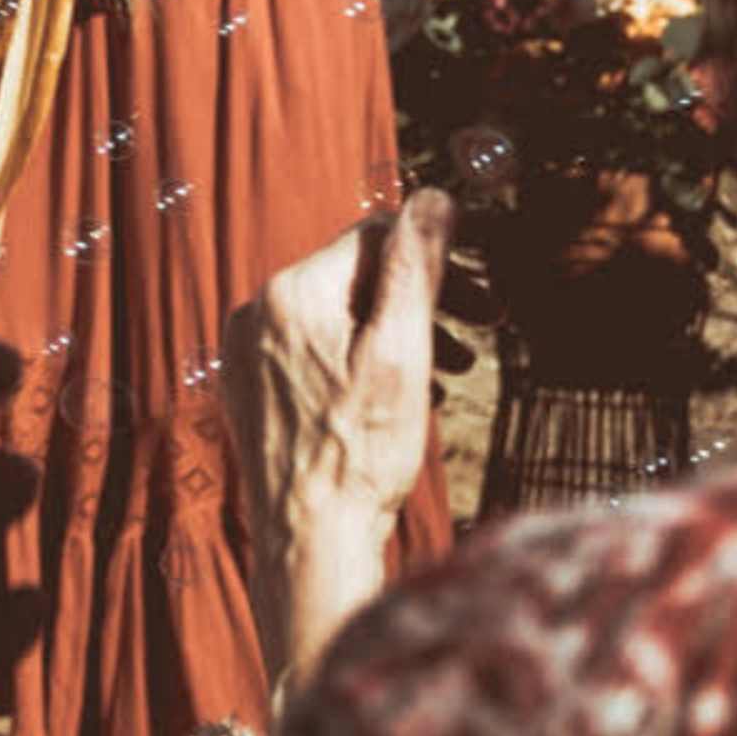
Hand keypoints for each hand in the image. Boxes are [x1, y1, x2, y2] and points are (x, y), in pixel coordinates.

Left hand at [229, 188, 450, 682]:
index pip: (371, 238)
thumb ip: (415, 271)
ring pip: (340, 316)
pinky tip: (410, 392)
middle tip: (489, 321)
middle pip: (355, 277)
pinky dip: (365, 359)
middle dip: (425, 296)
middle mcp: (254, 311)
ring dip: (403, 331)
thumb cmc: (362, 452)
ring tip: (457, 369)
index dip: (436, 254)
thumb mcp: (404, 353)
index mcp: (289, 293)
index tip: (484, 286)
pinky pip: (316, 350)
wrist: (310, 536)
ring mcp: (247, 350)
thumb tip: (433, 198)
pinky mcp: (252, 385)